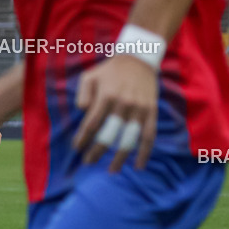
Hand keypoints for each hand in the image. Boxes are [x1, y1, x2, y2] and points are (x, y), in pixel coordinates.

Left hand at [73, 54, 156, 171]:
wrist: (139, 59)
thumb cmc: (110, 70)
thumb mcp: (90, 76)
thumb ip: (82, 94)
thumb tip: (82, 112)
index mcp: (106, 96)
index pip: (91, 123)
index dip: (83, 138)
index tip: (77, 148)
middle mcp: (123, 104)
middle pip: (109, 135)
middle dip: (97, 151)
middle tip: (89, 162)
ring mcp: (139, 109)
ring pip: (129, 139)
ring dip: (120, 157)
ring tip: (112, 170)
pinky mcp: (151, 111)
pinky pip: (149, 136)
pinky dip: (144, 152)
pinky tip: (138, 165)